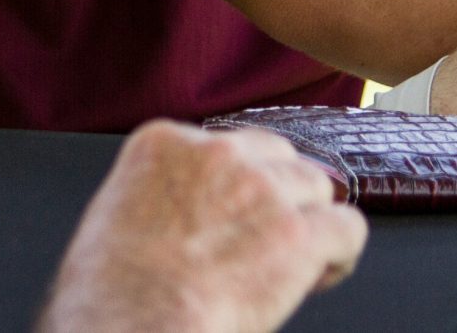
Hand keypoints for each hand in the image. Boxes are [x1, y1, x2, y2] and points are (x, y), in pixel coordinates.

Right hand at [38, 120, 367, 332]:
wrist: (130, 326)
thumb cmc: (108, 298)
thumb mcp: (113, 215)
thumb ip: (160, 193)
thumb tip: (187, 213)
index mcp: (164, 143)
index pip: (227, 145)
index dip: (239, 186)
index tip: (233, 220)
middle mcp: (218, 153)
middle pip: (278, 157)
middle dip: (280, 195)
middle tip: (269, 241)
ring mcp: (261, 190)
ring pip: (317, 187)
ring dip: (310, 222)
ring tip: (298, 262)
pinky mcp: (297, 234)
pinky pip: (348, 227)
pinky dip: (341, 252)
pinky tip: (324, 273)